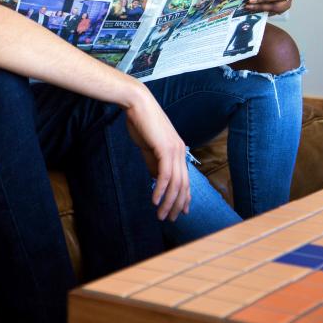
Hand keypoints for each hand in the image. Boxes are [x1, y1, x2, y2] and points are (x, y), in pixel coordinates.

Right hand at [124, 85, 189, 220]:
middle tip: (171, 219)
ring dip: (169, 202)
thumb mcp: (149, 146)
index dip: (185, 197)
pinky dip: (161, 190)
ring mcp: (175, 150)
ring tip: (162, 215)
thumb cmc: (141, 122)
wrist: (137, 103)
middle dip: (178, 205)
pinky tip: (155, 200)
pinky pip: (166, 176)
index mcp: (178, 150)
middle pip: (183, 185)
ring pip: (176, 184)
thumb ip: (155, 162)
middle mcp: (180, 151)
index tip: (182, 211)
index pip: (185, 179)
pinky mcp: (166, 149)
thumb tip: (157, 179)